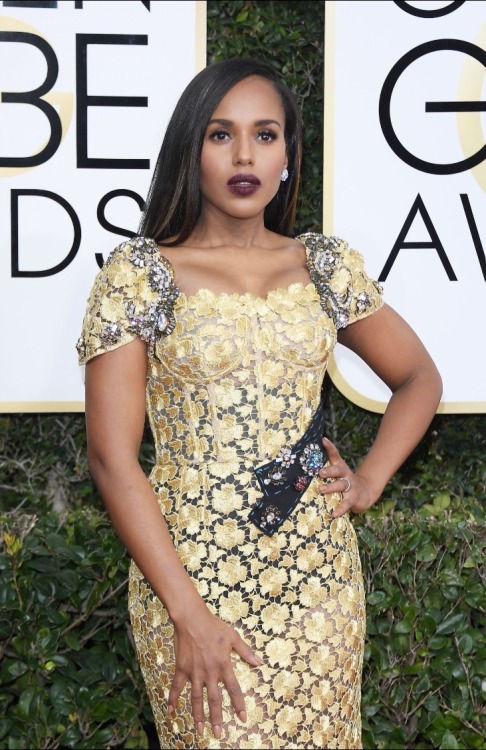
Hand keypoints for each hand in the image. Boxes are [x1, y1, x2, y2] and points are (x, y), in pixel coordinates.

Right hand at [168, 608, 262, 738]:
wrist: (192, 618)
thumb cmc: (214, 626)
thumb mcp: (233, 637)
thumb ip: (246, 652)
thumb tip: (260, 662)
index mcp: (224, 665)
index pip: (234, 690)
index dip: (239, 705)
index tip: (243, 718)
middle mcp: (210, 673)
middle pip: (214, 700)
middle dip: (217, 719)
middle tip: (219, 734)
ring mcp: (194, 673)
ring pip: (196, 699)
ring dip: (198, 716)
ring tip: (200, 730)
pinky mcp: (181, 669)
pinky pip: (176, 688)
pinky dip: (173, 700)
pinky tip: (172, 712)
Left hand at [317, 437, 376, 516]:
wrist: (365, 492)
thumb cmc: (345, 480)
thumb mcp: (338, 471)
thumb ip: (327, 465)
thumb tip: (314, 452)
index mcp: (340, 467)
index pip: (335, 455)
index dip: (330, 447)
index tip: (323, 440)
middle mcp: (345, 475)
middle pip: (338, 470)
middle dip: (329, 471)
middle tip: (320, 472)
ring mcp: (350, 487)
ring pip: (341, 485)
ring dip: (331, 487)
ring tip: (320, 489)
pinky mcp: (353, 499)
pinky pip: (346, 504)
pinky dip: (340, 509)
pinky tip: (333, 514)